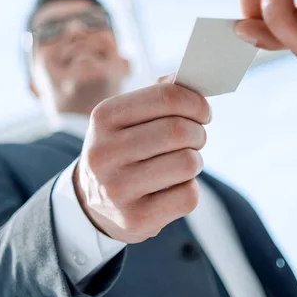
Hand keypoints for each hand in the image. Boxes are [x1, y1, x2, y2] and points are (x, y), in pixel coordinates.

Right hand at [73, 81, 210, 242]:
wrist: (93, 203)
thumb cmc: (122, 150)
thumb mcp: (127, 119)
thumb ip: (158, 95)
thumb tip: (186, 77)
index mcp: (103, 118)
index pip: (166, 98)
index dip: (195, 102)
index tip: (203, 112)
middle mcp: (104, 153)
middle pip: (179, 131)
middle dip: (198, 133)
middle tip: (196, 138)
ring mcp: (117, 189)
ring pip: (187, 163)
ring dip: (195, 161)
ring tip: (183, 162)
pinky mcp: (135, 219)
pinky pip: (188, 196)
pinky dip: (190, 189)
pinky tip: (174, 187)